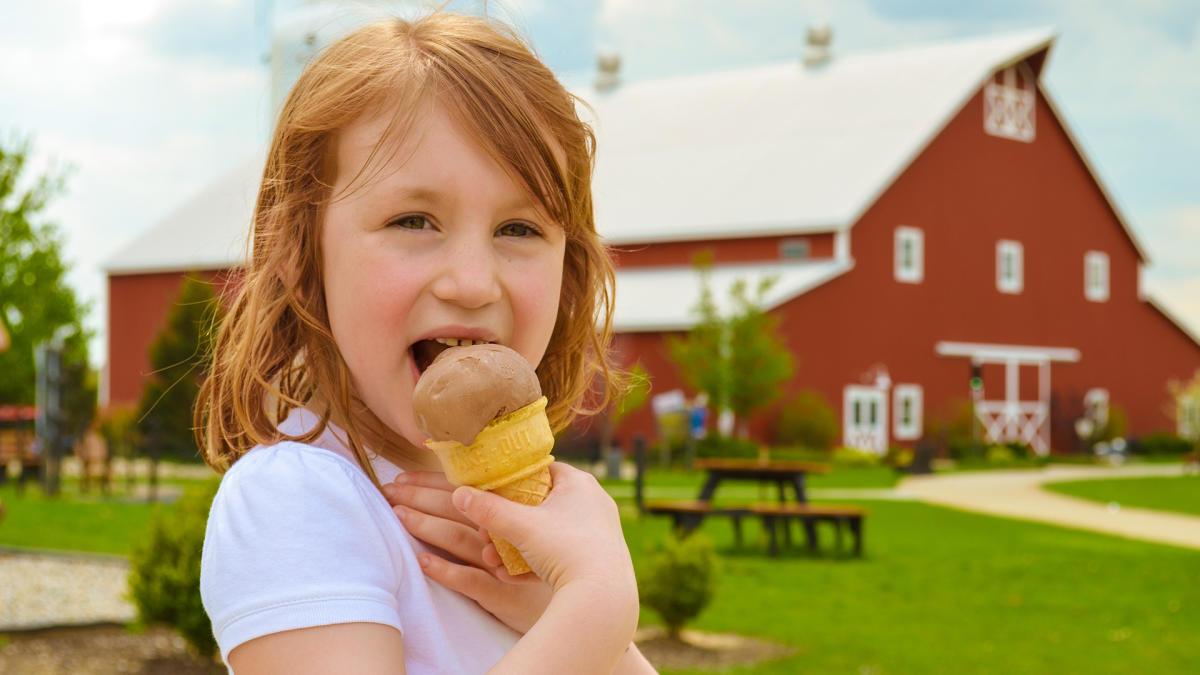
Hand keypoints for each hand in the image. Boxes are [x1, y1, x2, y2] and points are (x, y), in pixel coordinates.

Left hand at [382, 471, 551, 633]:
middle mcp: (509, 533)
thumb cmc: (550, 565)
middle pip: (459, 509)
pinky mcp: (504, 593)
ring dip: (426, 526)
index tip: (404, 476)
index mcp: (515, 511)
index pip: (468, 489)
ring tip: (398, 516)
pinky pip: (470, 580)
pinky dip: (445, 570)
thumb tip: (461, 494)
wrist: (584, 603)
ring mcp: (506, 563)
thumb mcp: (530, 532)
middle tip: (390, 490)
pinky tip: (421, 562)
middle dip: (421, 497)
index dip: (434, 481)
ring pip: (461, 539)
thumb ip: (501, 512)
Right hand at [452, 462, 639, 673]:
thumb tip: (459, 493)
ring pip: (548, 533)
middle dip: (509, 522)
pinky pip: (561, 555)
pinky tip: (512, 577)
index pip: (541, 470)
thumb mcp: (521, 527)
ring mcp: (598, 532)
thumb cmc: (565, 550)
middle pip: (540, 504)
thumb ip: (488, 509)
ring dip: (517, 546)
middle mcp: (594, 502)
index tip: (491, 494)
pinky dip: (537, 563)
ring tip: (494, 561)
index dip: (513, 480)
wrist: (602, 598)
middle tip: (487, 535)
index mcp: (580, 483)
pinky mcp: (598, 558)